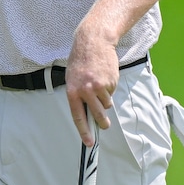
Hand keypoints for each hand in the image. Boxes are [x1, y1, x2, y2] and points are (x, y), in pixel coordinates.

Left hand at [66, 30, 118, 147]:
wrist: (93, 42)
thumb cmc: (80, 60)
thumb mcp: (72, 77)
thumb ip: (78, 94)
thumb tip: (86, 112)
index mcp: (72, 90)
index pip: (78, 116)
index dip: (84, 131)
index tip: (88, 142)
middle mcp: (85, 90)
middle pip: (97, 115)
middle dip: (102, 123)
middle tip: (105, 125)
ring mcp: (99, 87)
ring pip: (106, 105)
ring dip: (105, 100)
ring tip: (99, 85)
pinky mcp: (110, 82)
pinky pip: (111, 93)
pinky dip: (109, 89)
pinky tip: (104, 77)